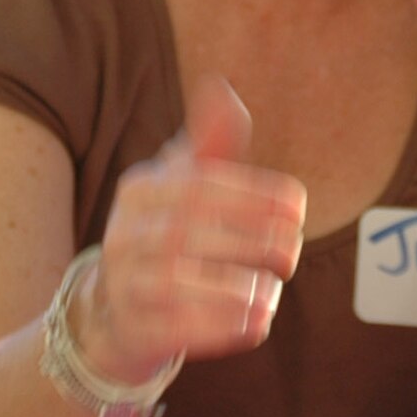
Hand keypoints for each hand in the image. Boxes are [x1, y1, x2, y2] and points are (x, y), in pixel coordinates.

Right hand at [80, 77, 306, 381]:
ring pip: (178, 281)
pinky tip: (258, 324)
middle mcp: (124, 233)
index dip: (253, 194)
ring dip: (235, 287)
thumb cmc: (166, 234)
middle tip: (293, 252)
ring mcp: (122, 282)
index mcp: (140, 190)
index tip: (299, 207)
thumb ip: (211, 143)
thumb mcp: (183, 183)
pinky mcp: (133, 328)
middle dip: (251, 241)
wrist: (116, 309)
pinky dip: (220, 326)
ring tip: (272, 290)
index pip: (199, 185)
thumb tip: (222, 89)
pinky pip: (175, 327)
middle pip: (191, 232)